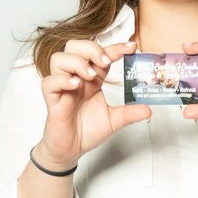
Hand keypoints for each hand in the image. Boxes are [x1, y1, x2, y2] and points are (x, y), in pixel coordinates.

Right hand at [37, 39, 149, 168]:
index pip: (100, 55)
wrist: (71, 150)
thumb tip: (148, 110)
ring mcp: (62, 88)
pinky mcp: (52, 100)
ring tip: (90, 76)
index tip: (131, 47)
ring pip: (59, 59)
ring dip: (76, 62)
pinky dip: (61, 79)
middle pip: (75, 47)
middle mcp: (76, 79)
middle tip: (105, 62)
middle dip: (91, 49)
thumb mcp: (114, 120)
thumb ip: (129, 113)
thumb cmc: (86, 131)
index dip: (115, 48)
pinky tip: (75, 85)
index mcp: (91, 80)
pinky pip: (49, 82)